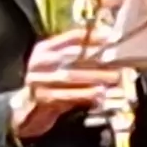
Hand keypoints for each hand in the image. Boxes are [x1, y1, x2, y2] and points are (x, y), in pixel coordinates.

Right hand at [14, 32, 128, 140]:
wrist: (27, 110)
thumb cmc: (50, 85)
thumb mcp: (59, 67)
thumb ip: (78, 57)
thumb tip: (110, 49)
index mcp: (44, 49)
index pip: (71, 37)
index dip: (93, 36)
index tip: (112, 37)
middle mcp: (40, 62)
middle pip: (73, 56)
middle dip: (98, 58)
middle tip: (119, 60)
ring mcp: (38, 80)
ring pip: (71, 75)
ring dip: (96, 77)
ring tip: (115, 77)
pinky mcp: (42, 99)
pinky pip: (68, 95)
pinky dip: (86, 95)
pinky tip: (99, 94)